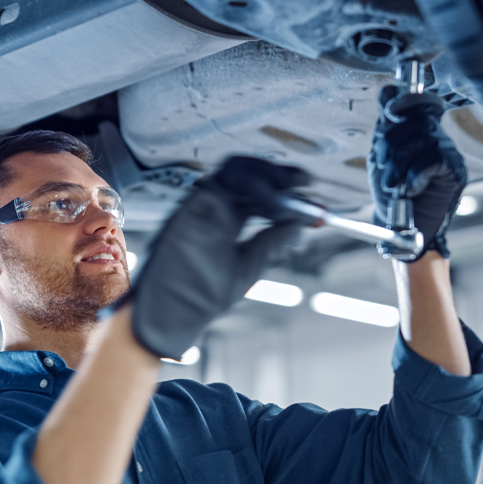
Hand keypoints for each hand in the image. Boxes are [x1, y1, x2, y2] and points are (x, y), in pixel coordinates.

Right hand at [123, 156, 308, 359]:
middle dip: (280, 174)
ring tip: (287, 195)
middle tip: (304, 181)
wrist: (174, 312)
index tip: (308, 186)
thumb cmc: (203, 295)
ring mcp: (202, 206)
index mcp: (228, 219)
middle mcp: (215, 208)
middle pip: (249, 174)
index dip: (283, 186)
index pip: (258, 191)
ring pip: (236, 171)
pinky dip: (250, 187)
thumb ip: (272, 242)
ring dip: (267, 178)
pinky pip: (222, 183)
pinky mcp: (191, 207)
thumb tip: (300, 224)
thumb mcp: (249, 266)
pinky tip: (270, 205)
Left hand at [368, 86, 466, 258]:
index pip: (416, 101)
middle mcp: (436, 137)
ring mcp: (448, 152)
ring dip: (399, 165)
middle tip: (383, 169)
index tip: (389, 113)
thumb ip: (385, 129)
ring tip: (392, 186)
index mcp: (417, 131)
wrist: (403, 230)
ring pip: (423, 138)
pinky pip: (434, 159)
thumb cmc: (392, 196)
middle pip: (414, 120)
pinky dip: (416, 176)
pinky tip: (410, 190)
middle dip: (390, 145)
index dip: (403, 101)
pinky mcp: (456, 170)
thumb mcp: (381, 158)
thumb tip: (388, 91)